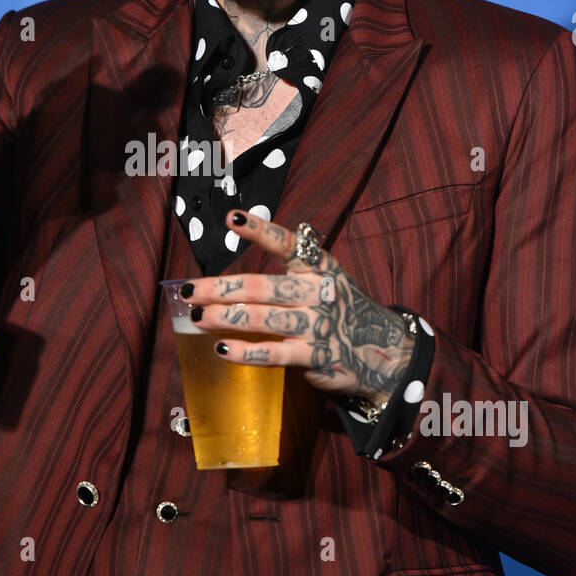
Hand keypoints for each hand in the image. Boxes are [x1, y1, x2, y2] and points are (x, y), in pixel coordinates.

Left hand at [182, 209, 413, 405]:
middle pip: (260, 286)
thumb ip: (294, 270)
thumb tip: (241, 263)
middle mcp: (317, 292)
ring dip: (224, 317)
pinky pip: (272, 353)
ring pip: (261, 318)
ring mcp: (316, 325)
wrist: (386, 352)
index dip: (260, 230)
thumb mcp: (329, 280)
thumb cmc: (344, 311)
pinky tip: (222, 349)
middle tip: (188, 290)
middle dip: (219, 288)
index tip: (232, 219)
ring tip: (197, 317)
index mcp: (319, 268)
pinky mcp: (315, 356)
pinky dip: (244, 352)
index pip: (288, 244)